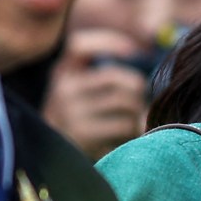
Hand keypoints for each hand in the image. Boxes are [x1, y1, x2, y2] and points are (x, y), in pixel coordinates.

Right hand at [43, 28, 151, 159]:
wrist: (54, 157)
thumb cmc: (80, 116)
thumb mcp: (80, 90)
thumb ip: (103, 72)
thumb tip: (147, 49)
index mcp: (63, 72)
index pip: (78, 46)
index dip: (108, 42)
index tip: (132, 50)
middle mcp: (63, 90)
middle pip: (115, 78)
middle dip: (137, 88)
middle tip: (139, 98)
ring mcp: (72, 114)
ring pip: (126, 104)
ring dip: (138, 112)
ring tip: (134, 119)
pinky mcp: (84, 137)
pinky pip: (125, 127)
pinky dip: (134, 130)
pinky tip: (127, 135)